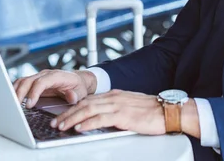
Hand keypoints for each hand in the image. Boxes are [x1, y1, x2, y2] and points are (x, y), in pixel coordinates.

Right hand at [13, 69, 96, 107]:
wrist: (79, 81)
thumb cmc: (79, 87)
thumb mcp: (81, 92)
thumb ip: (75, 95)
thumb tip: (70, 96)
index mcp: (56, 76)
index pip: (41, 82)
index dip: (33, 93)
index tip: (29, 104)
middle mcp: (45, 74)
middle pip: (28, 80)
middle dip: (20, 93)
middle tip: (15, 107)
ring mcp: (39, 77)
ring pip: (22, 81)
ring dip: (15, 91)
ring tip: (10, 105)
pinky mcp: (35, 81)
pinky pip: (22, 84)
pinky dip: (15, 90)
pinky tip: (12, 100)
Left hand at [50, 89, 165, 134]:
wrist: (168, 110)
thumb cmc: (153, 111)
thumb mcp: (130, 108)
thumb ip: (116, 111)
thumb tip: (103, 119)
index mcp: (115, 95)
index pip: (89, 100)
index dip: (73, 108)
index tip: (62, 116)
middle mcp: (114, 98)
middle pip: (84, 104)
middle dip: (67, 114)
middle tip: (55, 122)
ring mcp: (118, 105)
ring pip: (88, 110)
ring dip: (72, 119)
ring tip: (61, 126)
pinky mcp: (123, 115)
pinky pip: (100, 118)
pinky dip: (87, 123)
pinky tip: (79, 128)